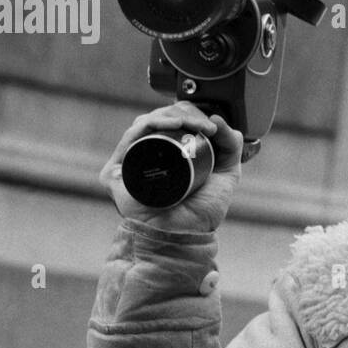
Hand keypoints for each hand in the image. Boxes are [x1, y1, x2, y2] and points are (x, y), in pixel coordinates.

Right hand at [100, 101, 244, 232]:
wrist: (186, 234)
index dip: (193, 114)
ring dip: (171, 115)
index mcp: (168, 150)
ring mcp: (130, 161)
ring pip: (146, 122)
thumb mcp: (227, 173)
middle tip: (205, 126)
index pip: (175, 118)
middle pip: (161, 116)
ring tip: (190, 124)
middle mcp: (148, 153)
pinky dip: (150, 124)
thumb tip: (218, 118)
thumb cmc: (202, 210)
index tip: (213, 126)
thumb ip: (232, 145)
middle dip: (186, 113)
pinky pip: (131, 137)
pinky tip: (170, 125)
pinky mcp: (116, 171)